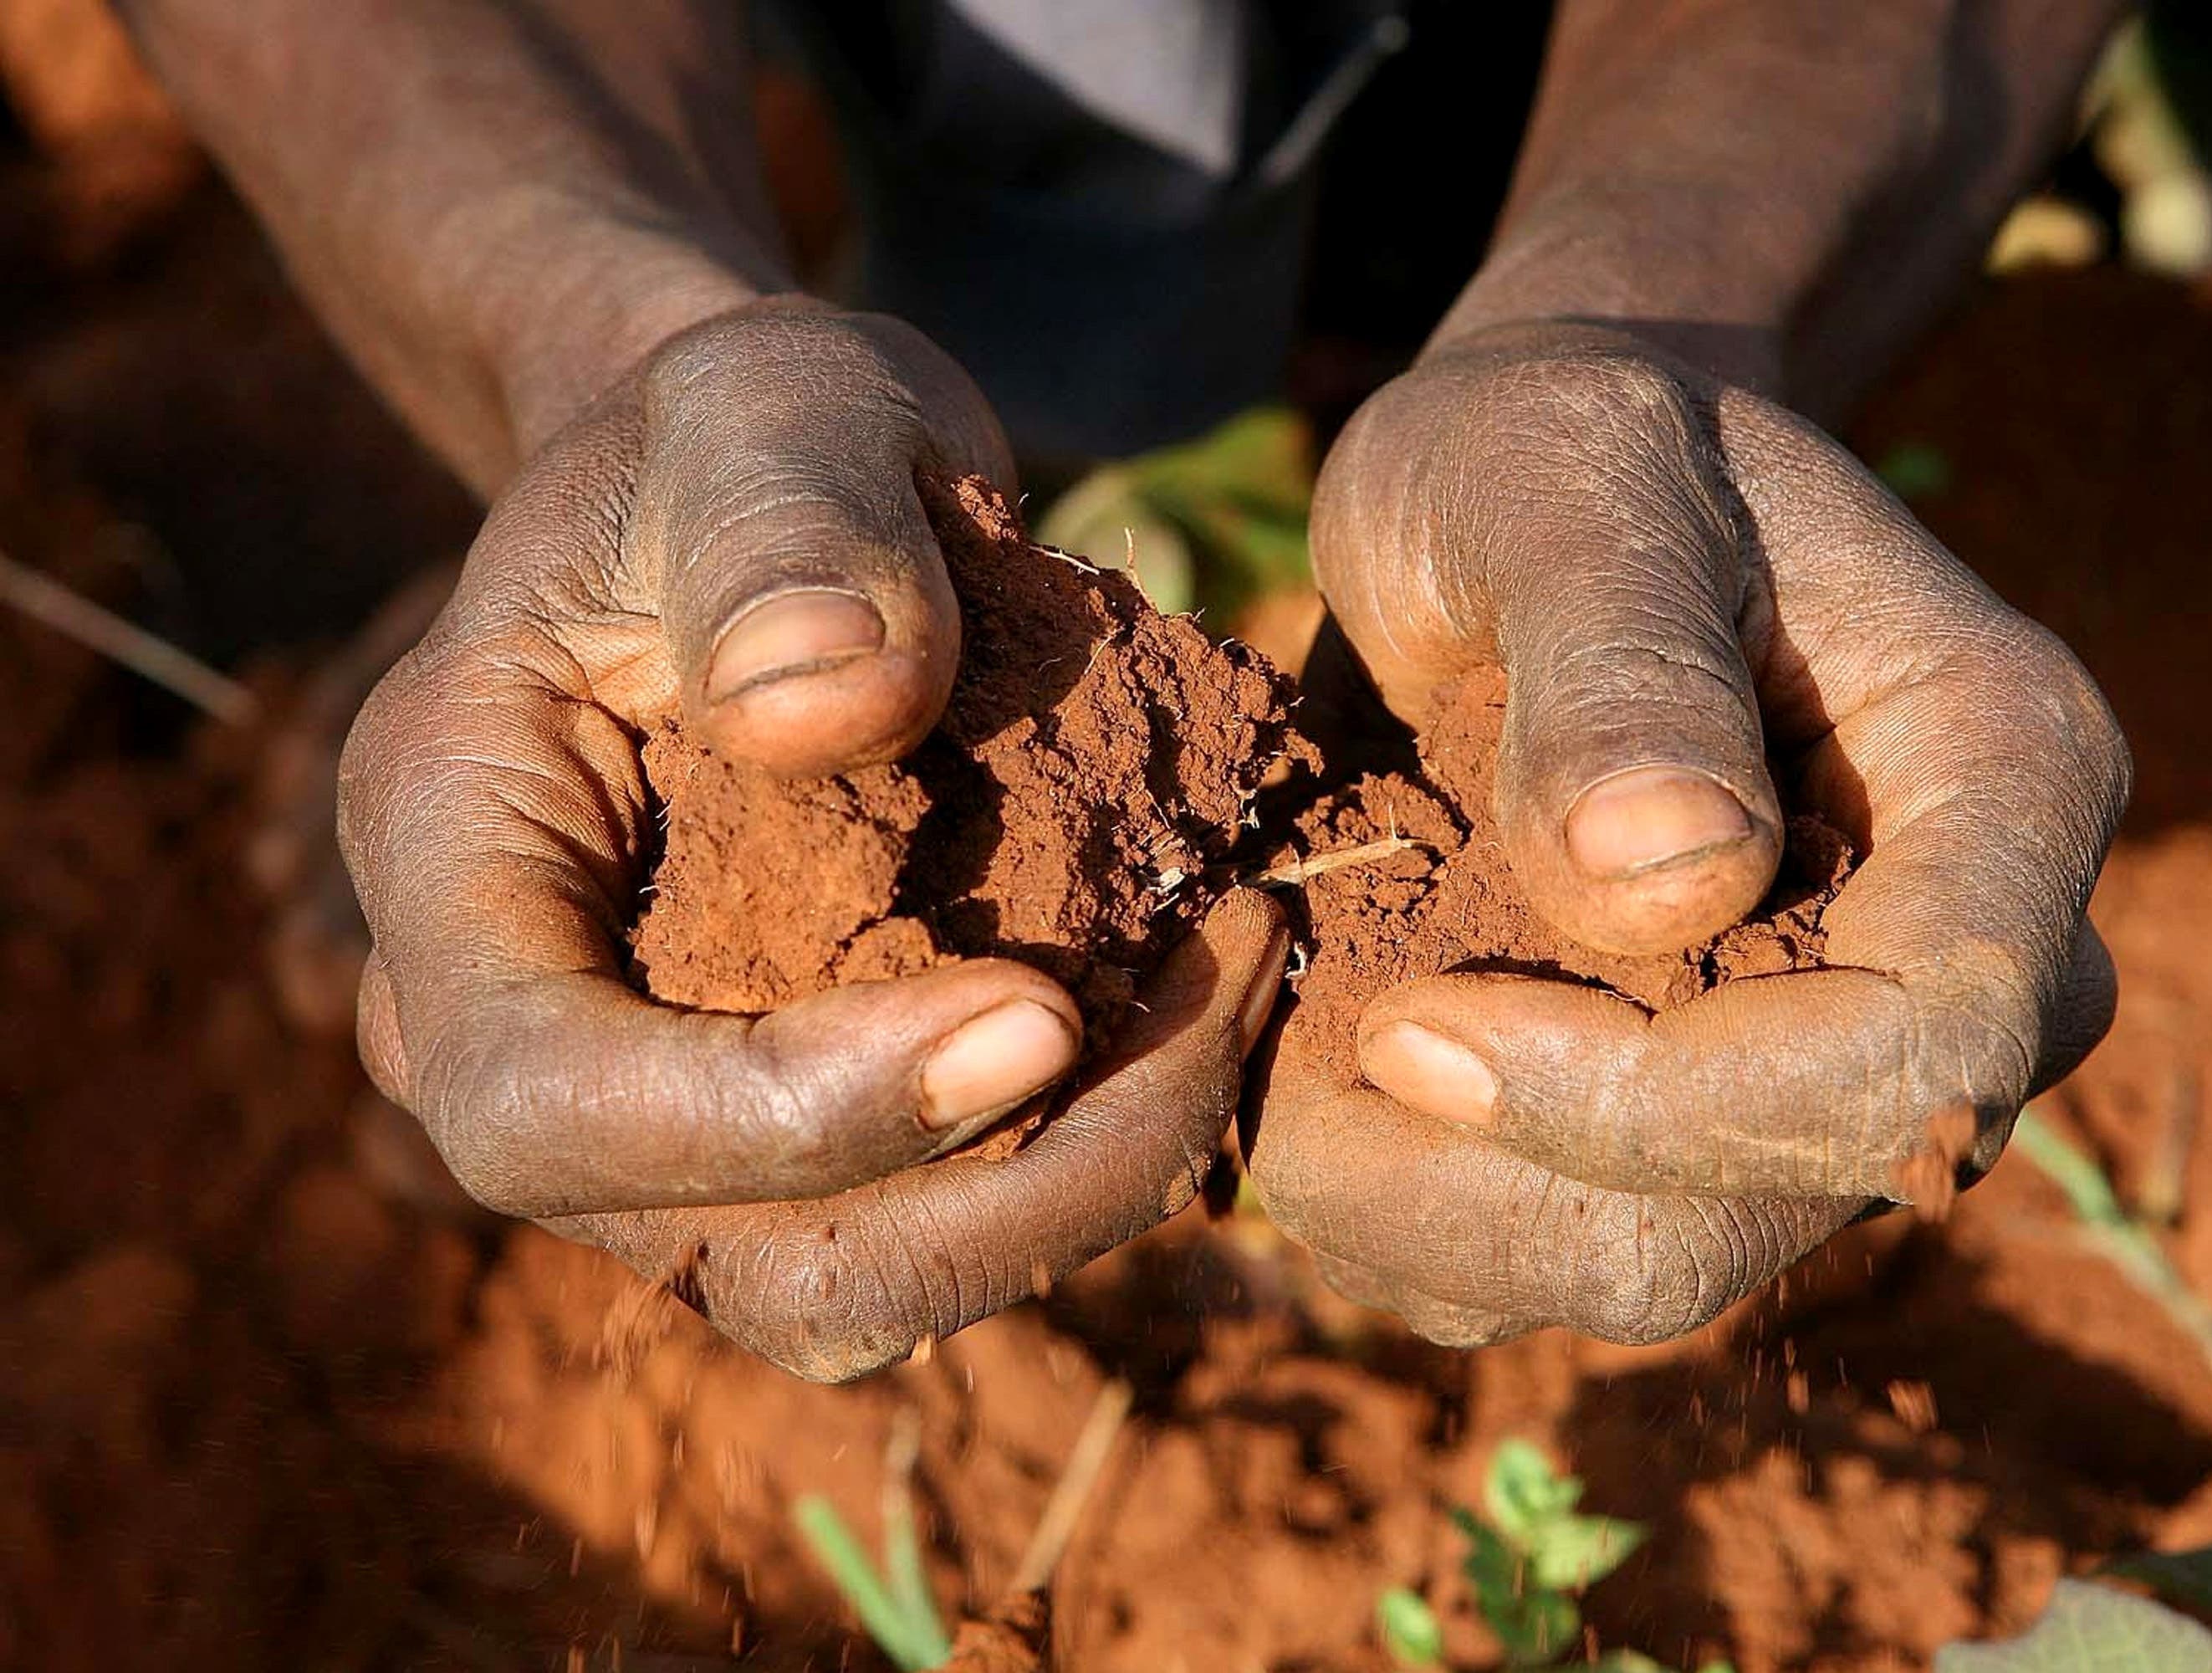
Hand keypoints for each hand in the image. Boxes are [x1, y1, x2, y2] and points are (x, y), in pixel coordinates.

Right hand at [342, 296, 1287, 1378]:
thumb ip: (784, 525)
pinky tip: (1208, 1002)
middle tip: (1234, 975)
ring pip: (866, 1285)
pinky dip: (1093, 1153)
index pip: (550, 1102)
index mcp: (449, 862)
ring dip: (1085, 1179)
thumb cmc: (750, 438)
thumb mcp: (766, 403)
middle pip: (742, 1254)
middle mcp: (518, 1041)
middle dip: (1013, 1177)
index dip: (788, 1112)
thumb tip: (828, 708)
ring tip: (1243, 976)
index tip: (1040, 1011)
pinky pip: (942, 1225)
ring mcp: (660, 1119)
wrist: (774, 504)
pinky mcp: (798, 1136)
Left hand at [1248, 320, 2126, 1344]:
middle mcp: (1970, 962)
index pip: (1920, 1043)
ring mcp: (1840, 1062)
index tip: (1412, 1021)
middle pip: (1776, 1199)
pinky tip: (1318, 1079)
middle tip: (1298, 1048)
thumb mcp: (1566, 480)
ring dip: (1427, 1212)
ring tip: (1282, 1051)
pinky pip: (1564, 1255)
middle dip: (1501, 1178)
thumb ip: (1623, 658)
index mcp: (2006, 783)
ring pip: (1653, 1266)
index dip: (1666, 1095)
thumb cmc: (1559, 449)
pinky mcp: (1715, 1125)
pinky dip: (1412, 1213)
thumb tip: (1672, 880)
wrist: (1538, 505)